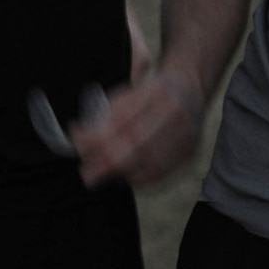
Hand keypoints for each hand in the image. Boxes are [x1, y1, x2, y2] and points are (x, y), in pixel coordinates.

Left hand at [72, 64, 204, 188]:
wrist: (189, 89)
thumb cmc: (151, 92)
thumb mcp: (130, 90)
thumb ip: (111, 112)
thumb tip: (84, 138)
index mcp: (155, 91)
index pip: (121, 120)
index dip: (97, 136)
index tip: (77, 141)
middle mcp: (173, 111)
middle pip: (136, 143)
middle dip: (107, 161)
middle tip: (86, 173)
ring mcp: (186, 132)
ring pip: (149, 160)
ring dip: (121, 172)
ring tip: (101, 176)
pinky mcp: (191, 150)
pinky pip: (164, 171)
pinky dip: (141, 179)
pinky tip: (125, 179)